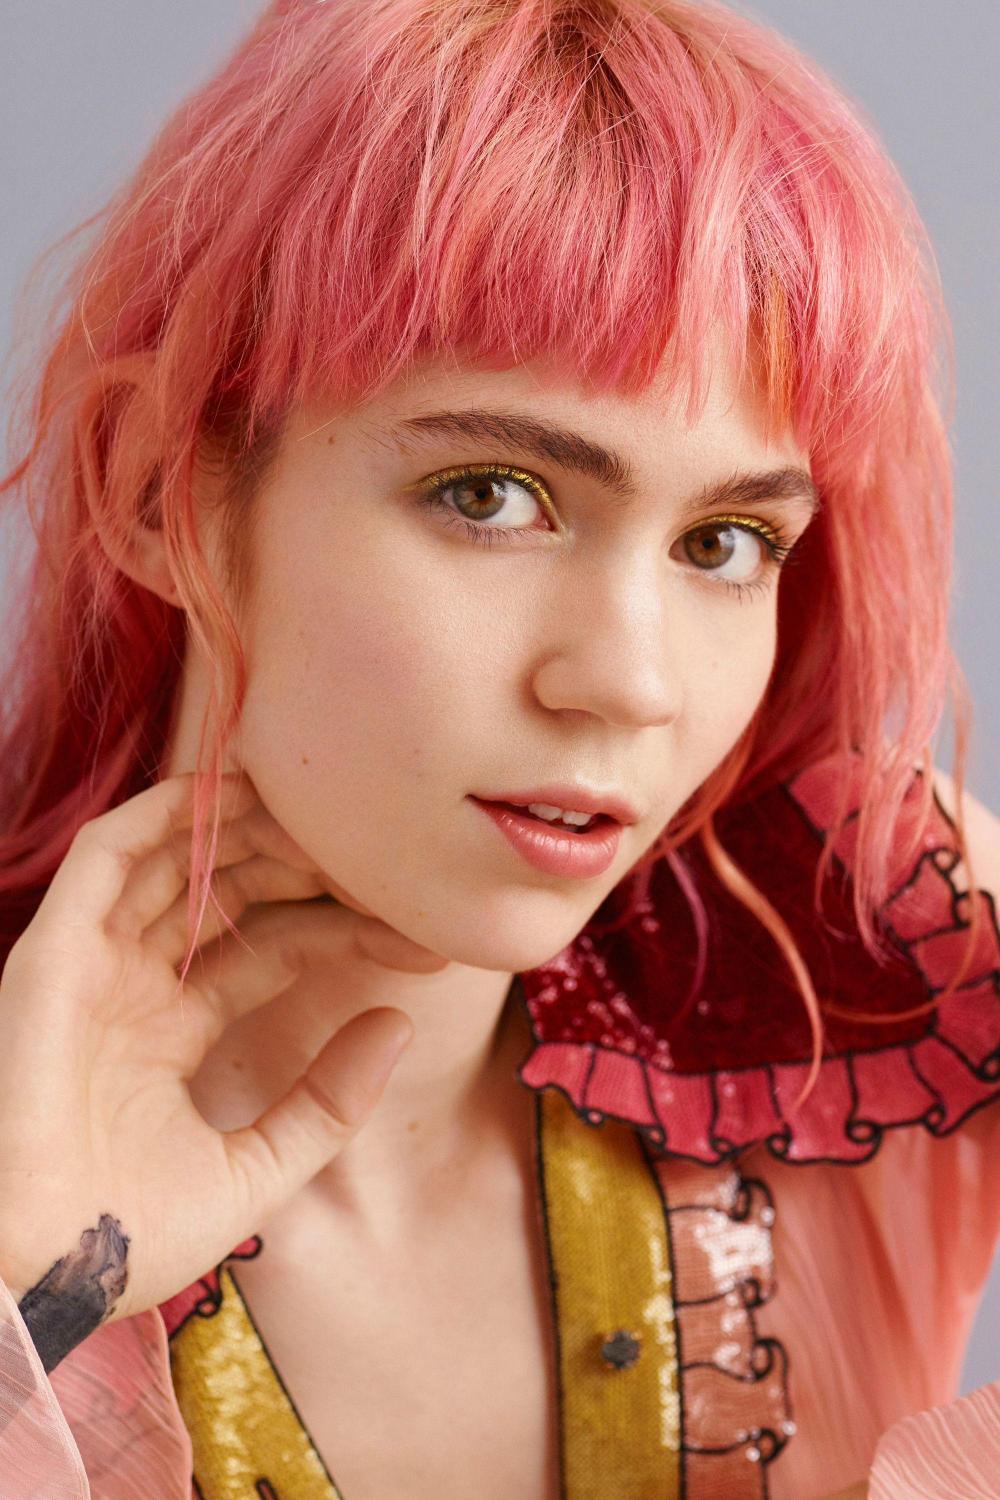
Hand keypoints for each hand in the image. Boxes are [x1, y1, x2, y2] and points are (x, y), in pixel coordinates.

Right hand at [0, 770, 420, 1365]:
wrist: (31, 1277)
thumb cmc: (124, 1240)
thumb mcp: (253, 1169)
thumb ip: (326, 1102)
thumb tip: (397, 1024)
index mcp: (170, 1030)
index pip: (269, 947)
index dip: (340, 931)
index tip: (419, 935)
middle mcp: (132, 983)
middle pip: (227, 890)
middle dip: (303, 863)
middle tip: (381, 856)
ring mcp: (92, 962)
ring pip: (173, 859)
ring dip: (247, 825)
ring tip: (328, 812)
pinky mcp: (54, 950)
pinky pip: (106, 858)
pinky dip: (164, 816)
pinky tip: (230, 792)